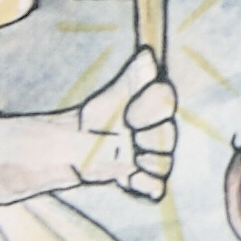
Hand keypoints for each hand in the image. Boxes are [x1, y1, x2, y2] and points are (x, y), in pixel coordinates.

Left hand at [71, 50, 178, 198]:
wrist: (72, 150)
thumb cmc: (93, 119)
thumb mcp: (110, 97)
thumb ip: (132, 77)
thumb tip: (148, 54)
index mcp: (154, 107)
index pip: (166, 102)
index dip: (147, 110)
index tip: (127, 115)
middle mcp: (160, 131)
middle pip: (168, 137)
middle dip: (143, 138)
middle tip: (124, 136)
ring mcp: (155, 157)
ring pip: (163, 163)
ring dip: (141, 161)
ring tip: (123, 156)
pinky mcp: (147, 180)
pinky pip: (156, 186)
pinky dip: (141, 183)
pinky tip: (124, 176)